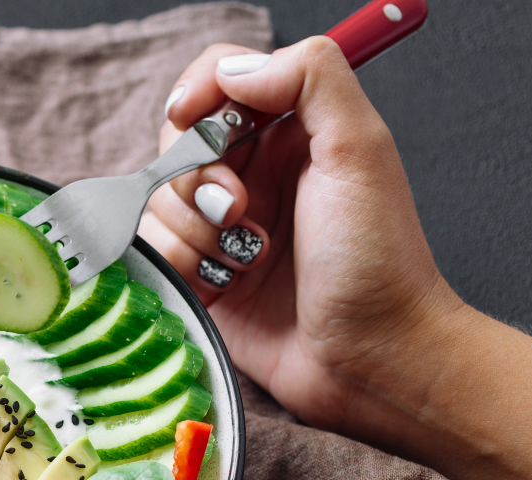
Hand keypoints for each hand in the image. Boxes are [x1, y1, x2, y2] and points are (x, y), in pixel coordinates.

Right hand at [140, 37, 463, 435]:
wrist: (371, 359)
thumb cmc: (377, 261)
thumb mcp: (360, 150)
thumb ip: (309, 78)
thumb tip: (232, 69)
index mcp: (292, 131)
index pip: (218, 79)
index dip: (196, 94)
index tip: (192, 118)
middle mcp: (254, 173)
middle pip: (175, 142)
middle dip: (195, 176)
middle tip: (241, 211)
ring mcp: (222, 227)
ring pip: (157, 200)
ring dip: (195, 231)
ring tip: (247, 260)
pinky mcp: (201, 276)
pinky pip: (154, 251)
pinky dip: (182, 265)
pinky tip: (227, 285)